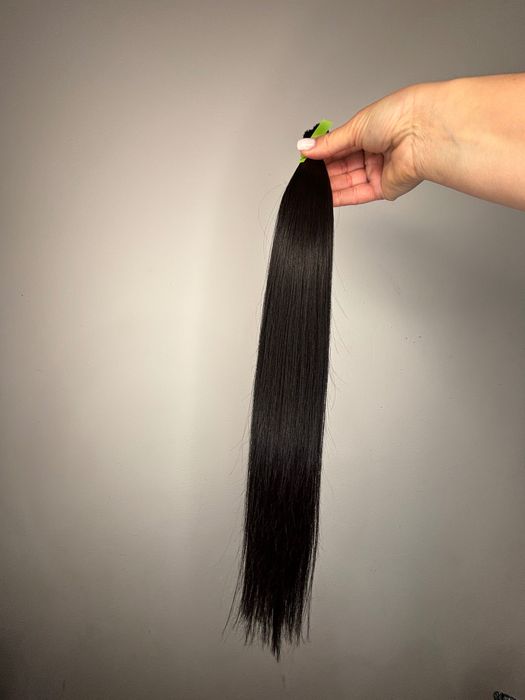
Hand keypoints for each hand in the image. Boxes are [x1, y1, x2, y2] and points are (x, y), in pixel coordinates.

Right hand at [297, 85, 424, 205]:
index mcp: (370, 131)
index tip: (306, 157)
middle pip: (343, 165)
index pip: (340, 146)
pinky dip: (340, 196)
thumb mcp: (355, 127)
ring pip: (348, 181)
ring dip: (329, 183)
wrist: (422, 132)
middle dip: (324, 170)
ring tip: (311, 184)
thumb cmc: (399, 117)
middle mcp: (375, 151)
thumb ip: (328, 143)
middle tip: (306, 173)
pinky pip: (357, 194)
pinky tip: (324, 195)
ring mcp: (379, 170)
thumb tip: (305, 148)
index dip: (322, 153)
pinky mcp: (384, 188)